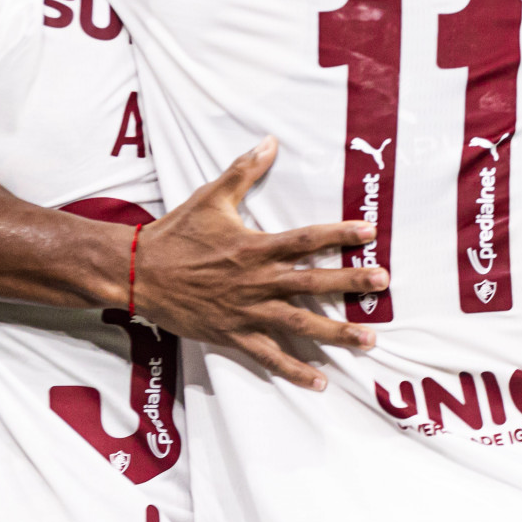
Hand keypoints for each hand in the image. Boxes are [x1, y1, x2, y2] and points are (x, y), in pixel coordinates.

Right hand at [132, 137, 386, 389]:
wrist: (138, 273)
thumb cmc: (176, 233)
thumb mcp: (211, 197)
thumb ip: (244, 171)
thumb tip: (269, 142)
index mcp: (255, 247)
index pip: (306, 239)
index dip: (339, 234)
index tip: (369, 232)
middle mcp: (256, 281)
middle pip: (312, 282)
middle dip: (350, 282)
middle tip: (382, 282)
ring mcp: (247, 311)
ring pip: (299, 324)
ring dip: (336, 333)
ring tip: (368, 340)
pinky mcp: (233, 335)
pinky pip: (269, 356)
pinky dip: (294, 370)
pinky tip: (319, 380)